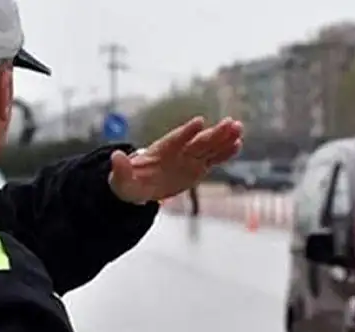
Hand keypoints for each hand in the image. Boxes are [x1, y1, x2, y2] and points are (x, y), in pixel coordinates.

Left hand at [108, 117, 243, 203]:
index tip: (199, 122)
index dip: (186, 132)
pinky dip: (225, 153)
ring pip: (209, 147)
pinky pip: (213, 159)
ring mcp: (189, 158)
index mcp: (161, 152)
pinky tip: (238, 144)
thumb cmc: (129, 181)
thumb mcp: (121, 179)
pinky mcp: (197, 167)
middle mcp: (178, 152)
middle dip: (214, 133)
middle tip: (231, 123)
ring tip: (239, 128)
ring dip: (224, 138)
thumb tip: (115, 157)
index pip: (175, 140)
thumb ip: (121, 169)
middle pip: (198, 141)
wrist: (139, 185)